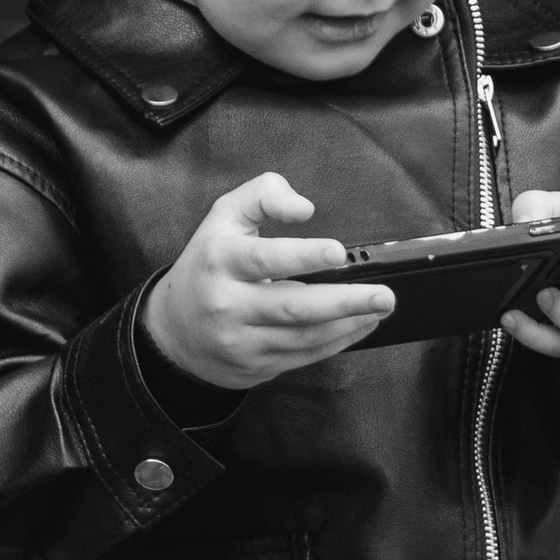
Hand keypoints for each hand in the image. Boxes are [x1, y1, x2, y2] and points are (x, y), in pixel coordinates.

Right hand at [141, 171, 393, 389]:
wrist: (175, 330)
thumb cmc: (209, 264)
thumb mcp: (224, 217)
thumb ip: (264, 195)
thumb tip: (304, 208)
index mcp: (221, 261)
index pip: (265, 259)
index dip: (303, 256)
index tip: (338, 252)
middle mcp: (228, 304)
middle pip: (293, 307)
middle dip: (345, 301)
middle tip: (384, 295)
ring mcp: (242, 340)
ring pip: (304, 336)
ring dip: (349, 323)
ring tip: (381, 307)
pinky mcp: (257, 365)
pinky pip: (305, 355)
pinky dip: (339, 342)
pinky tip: (362, 325)